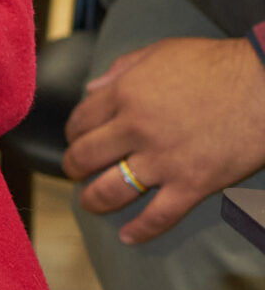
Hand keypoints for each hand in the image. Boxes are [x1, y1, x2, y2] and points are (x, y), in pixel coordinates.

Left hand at [64, 37, 264, 241]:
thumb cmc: (216, 64)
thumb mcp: (160, 52)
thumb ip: (121, 69)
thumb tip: (91, 89)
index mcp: (125, 94)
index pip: (80, 119)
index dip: (72, 133)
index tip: (76, 139)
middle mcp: (136, 129)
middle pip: (86, 156)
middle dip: (74, 167)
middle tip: (75, 172)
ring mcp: (163, 160)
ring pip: (112, 189)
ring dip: (94, 200)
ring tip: (90, 203)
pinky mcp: (193, 184)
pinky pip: (159, 215)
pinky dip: (141, 230)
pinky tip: (129, 236)